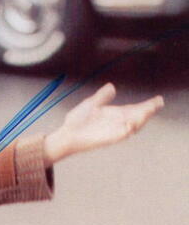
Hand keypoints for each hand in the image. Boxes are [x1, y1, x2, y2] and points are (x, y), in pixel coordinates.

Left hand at [43, 83, 162, 163]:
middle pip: (137, 116)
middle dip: (148, 110)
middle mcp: (117, 122)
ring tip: (149, 110)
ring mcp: (114, 131)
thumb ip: (102, 96)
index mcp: (114, 114)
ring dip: (141, 118)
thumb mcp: (91, 104)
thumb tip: (112, 86)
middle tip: (157, 103)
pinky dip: (128, 129)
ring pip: (133, 125)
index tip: (158, 99)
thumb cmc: (77, 121)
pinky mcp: (109, 138)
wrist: (67, 133)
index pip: (134, 108)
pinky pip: (122, 134)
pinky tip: (132, 123)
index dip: (146, 104)